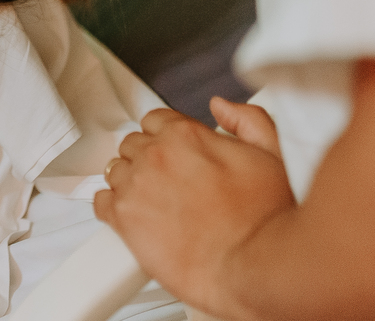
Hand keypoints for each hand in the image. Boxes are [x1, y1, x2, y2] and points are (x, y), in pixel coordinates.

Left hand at [94, 101, 294, 315]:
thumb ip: (248, 121)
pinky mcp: (122, 217)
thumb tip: (221, 106)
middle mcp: (155, 154)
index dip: (165, 138)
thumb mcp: (273, 156)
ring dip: (131, 183)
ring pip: (115, 171)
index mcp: (185, 135)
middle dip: (147, 160)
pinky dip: (112, 208)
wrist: (254, 268)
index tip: (173, 155)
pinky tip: (132, 218)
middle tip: (167, 184)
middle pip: (133, 145)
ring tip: (154, 204)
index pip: (155, 120)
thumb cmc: (267, 220)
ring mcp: (135, 185)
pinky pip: (101, 201)